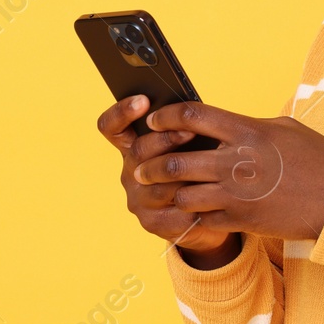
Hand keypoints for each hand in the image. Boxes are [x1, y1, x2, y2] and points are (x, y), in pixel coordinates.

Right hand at [95, 95, 239, 265]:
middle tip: (189, 130)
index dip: (122, 112)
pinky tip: (210, 193)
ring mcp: (138, 201)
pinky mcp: (153, 224)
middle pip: (138, 152)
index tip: (143, 99)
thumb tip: (191, 107)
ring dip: (183, 173)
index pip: (112, 128)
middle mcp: (130, 174)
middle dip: (165, 139)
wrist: (210, 211)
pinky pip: (173, 211)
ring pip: (157, 185)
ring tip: (207, 162)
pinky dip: (194, 201)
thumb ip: (183, 127)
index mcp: (133, 148)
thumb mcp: (191, 143)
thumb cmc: (201, 166)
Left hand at [133, 100, 323, 242]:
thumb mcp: (286, 128)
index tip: (155, 122)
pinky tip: (195, 210)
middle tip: (143, 167)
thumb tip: (225, 124)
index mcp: (248, 131)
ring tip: (166, 191)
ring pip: (182, 194)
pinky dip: (194, 214)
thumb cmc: (317, 160)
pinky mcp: (242, 219)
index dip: (165, 117)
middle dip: (153, 164)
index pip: (192, 116)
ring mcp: (237, 194)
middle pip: (176, 160)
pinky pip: (202, 217)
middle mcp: (237, 162)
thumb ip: (250, 125)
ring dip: (171, 192)